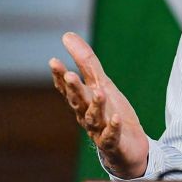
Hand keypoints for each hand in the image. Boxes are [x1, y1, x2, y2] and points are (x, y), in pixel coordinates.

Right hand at [49, 32, 148, 178]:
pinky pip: (111, 135)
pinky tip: (116, 118)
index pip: (68, 88)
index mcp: (83, 101)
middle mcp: (87, 115)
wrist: (128, 146)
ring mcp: (100, 129)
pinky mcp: (114, 142)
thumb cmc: (110, 112)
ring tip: (100, 91)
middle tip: (69, 75)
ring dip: (96, 105)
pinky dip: (113, 127)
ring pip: (94, 117)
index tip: (53, 61)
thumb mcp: (101, 83)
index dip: (60, 76)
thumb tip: (66, 35)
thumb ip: (86, 61)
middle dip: (74, 89)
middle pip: (78, 101)